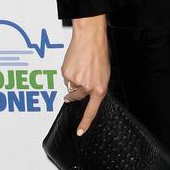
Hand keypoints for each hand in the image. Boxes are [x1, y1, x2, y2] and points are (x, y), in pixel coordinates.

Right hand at [61, 14, 109, 135]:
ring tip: (81, 65)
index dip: (85, 122)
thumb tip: (83, 92)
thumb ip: (95, 85)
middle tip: (81, 78)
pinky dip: (68, 72)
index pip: (92, 111)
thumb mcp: (104, 72)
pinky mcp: (66, 74)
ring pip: (70, 86)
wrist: (90, 37)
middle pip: (77, 97)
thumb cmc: (99, 52)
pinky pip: (65, 78)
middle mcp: (87, 87)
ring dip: (73, 79)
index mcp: (100, 88)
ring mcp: (76, 81)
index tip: (80, 132)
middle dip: (76, 92)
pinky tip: (75, 62)